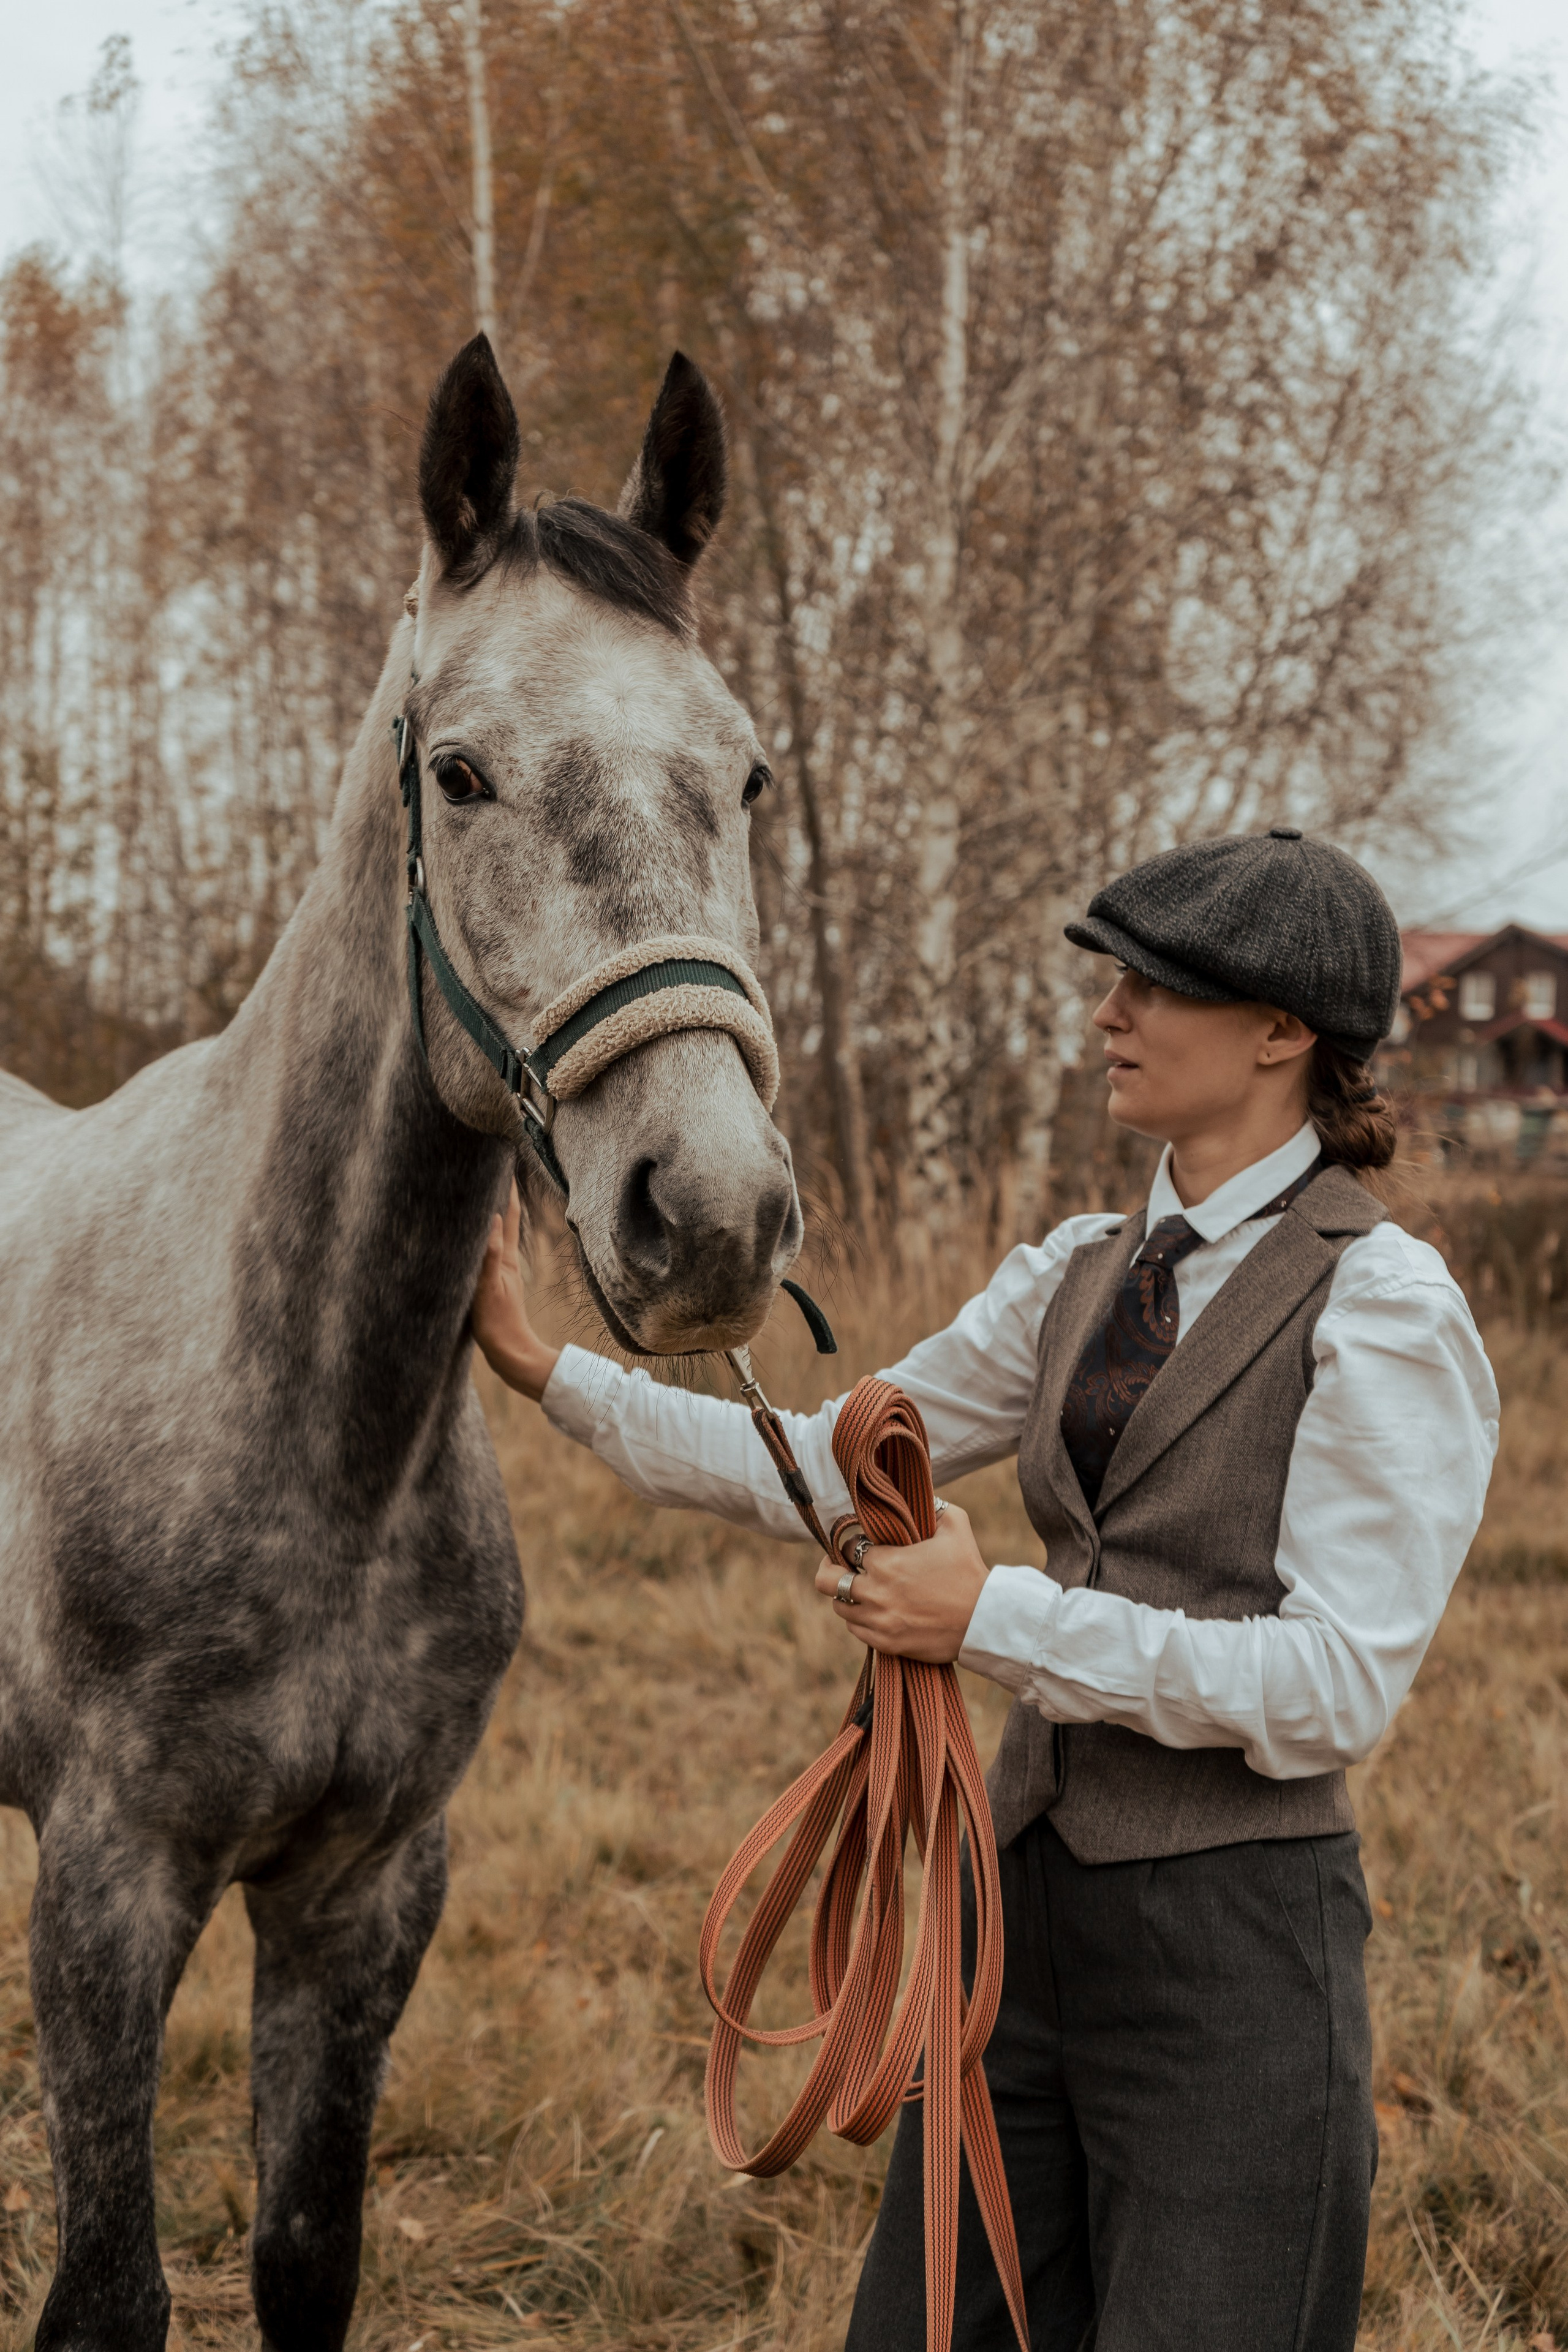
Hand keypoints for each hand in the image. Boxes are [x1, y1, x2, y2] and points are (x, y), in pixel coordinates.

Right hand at [470, 1179, 559, 1401]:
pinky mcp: (493, 1285)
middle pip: (502, 1220)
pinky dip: (483, 1237)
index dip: (506, 1189)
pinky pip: (488, 1252)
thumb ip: (489, 1256)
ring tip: (481, 1193)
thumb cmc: (499, 1325)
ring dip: (491, 1212)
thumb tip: (491, 1219)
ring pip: (495, 1234)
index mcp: (504, 1258)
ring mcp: (500, 1273)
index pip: (506, 1215)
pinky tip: (475, 1237)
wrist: (511, 1355)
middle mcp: (504, 1261)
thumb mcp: (490, 1289)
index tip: (503, 1163)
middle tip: (491, 1169)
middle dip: (498, 1194)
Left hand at [813, 1502, 989, 1663]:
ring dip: (848, 1596)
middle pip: (826, 1580)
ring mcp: (879, 1620)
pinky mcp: (887, 1643)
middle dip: (830, 1569)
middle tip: (839, 1565)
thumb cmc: (969, 1571)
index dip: (850, 1543)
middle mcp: (875, 1592)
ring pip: (839, 1607)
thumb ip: (933, 1505)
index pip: (845, 1547)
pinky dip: (860, 1619)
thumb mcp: (956, 1525)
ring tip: (862, 1589)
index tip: (859, 1543)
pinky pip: (856, 1630)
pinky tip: (874, 1610)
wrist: (983, 1620)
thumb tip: (920, 1496)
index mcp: (885, 1562)